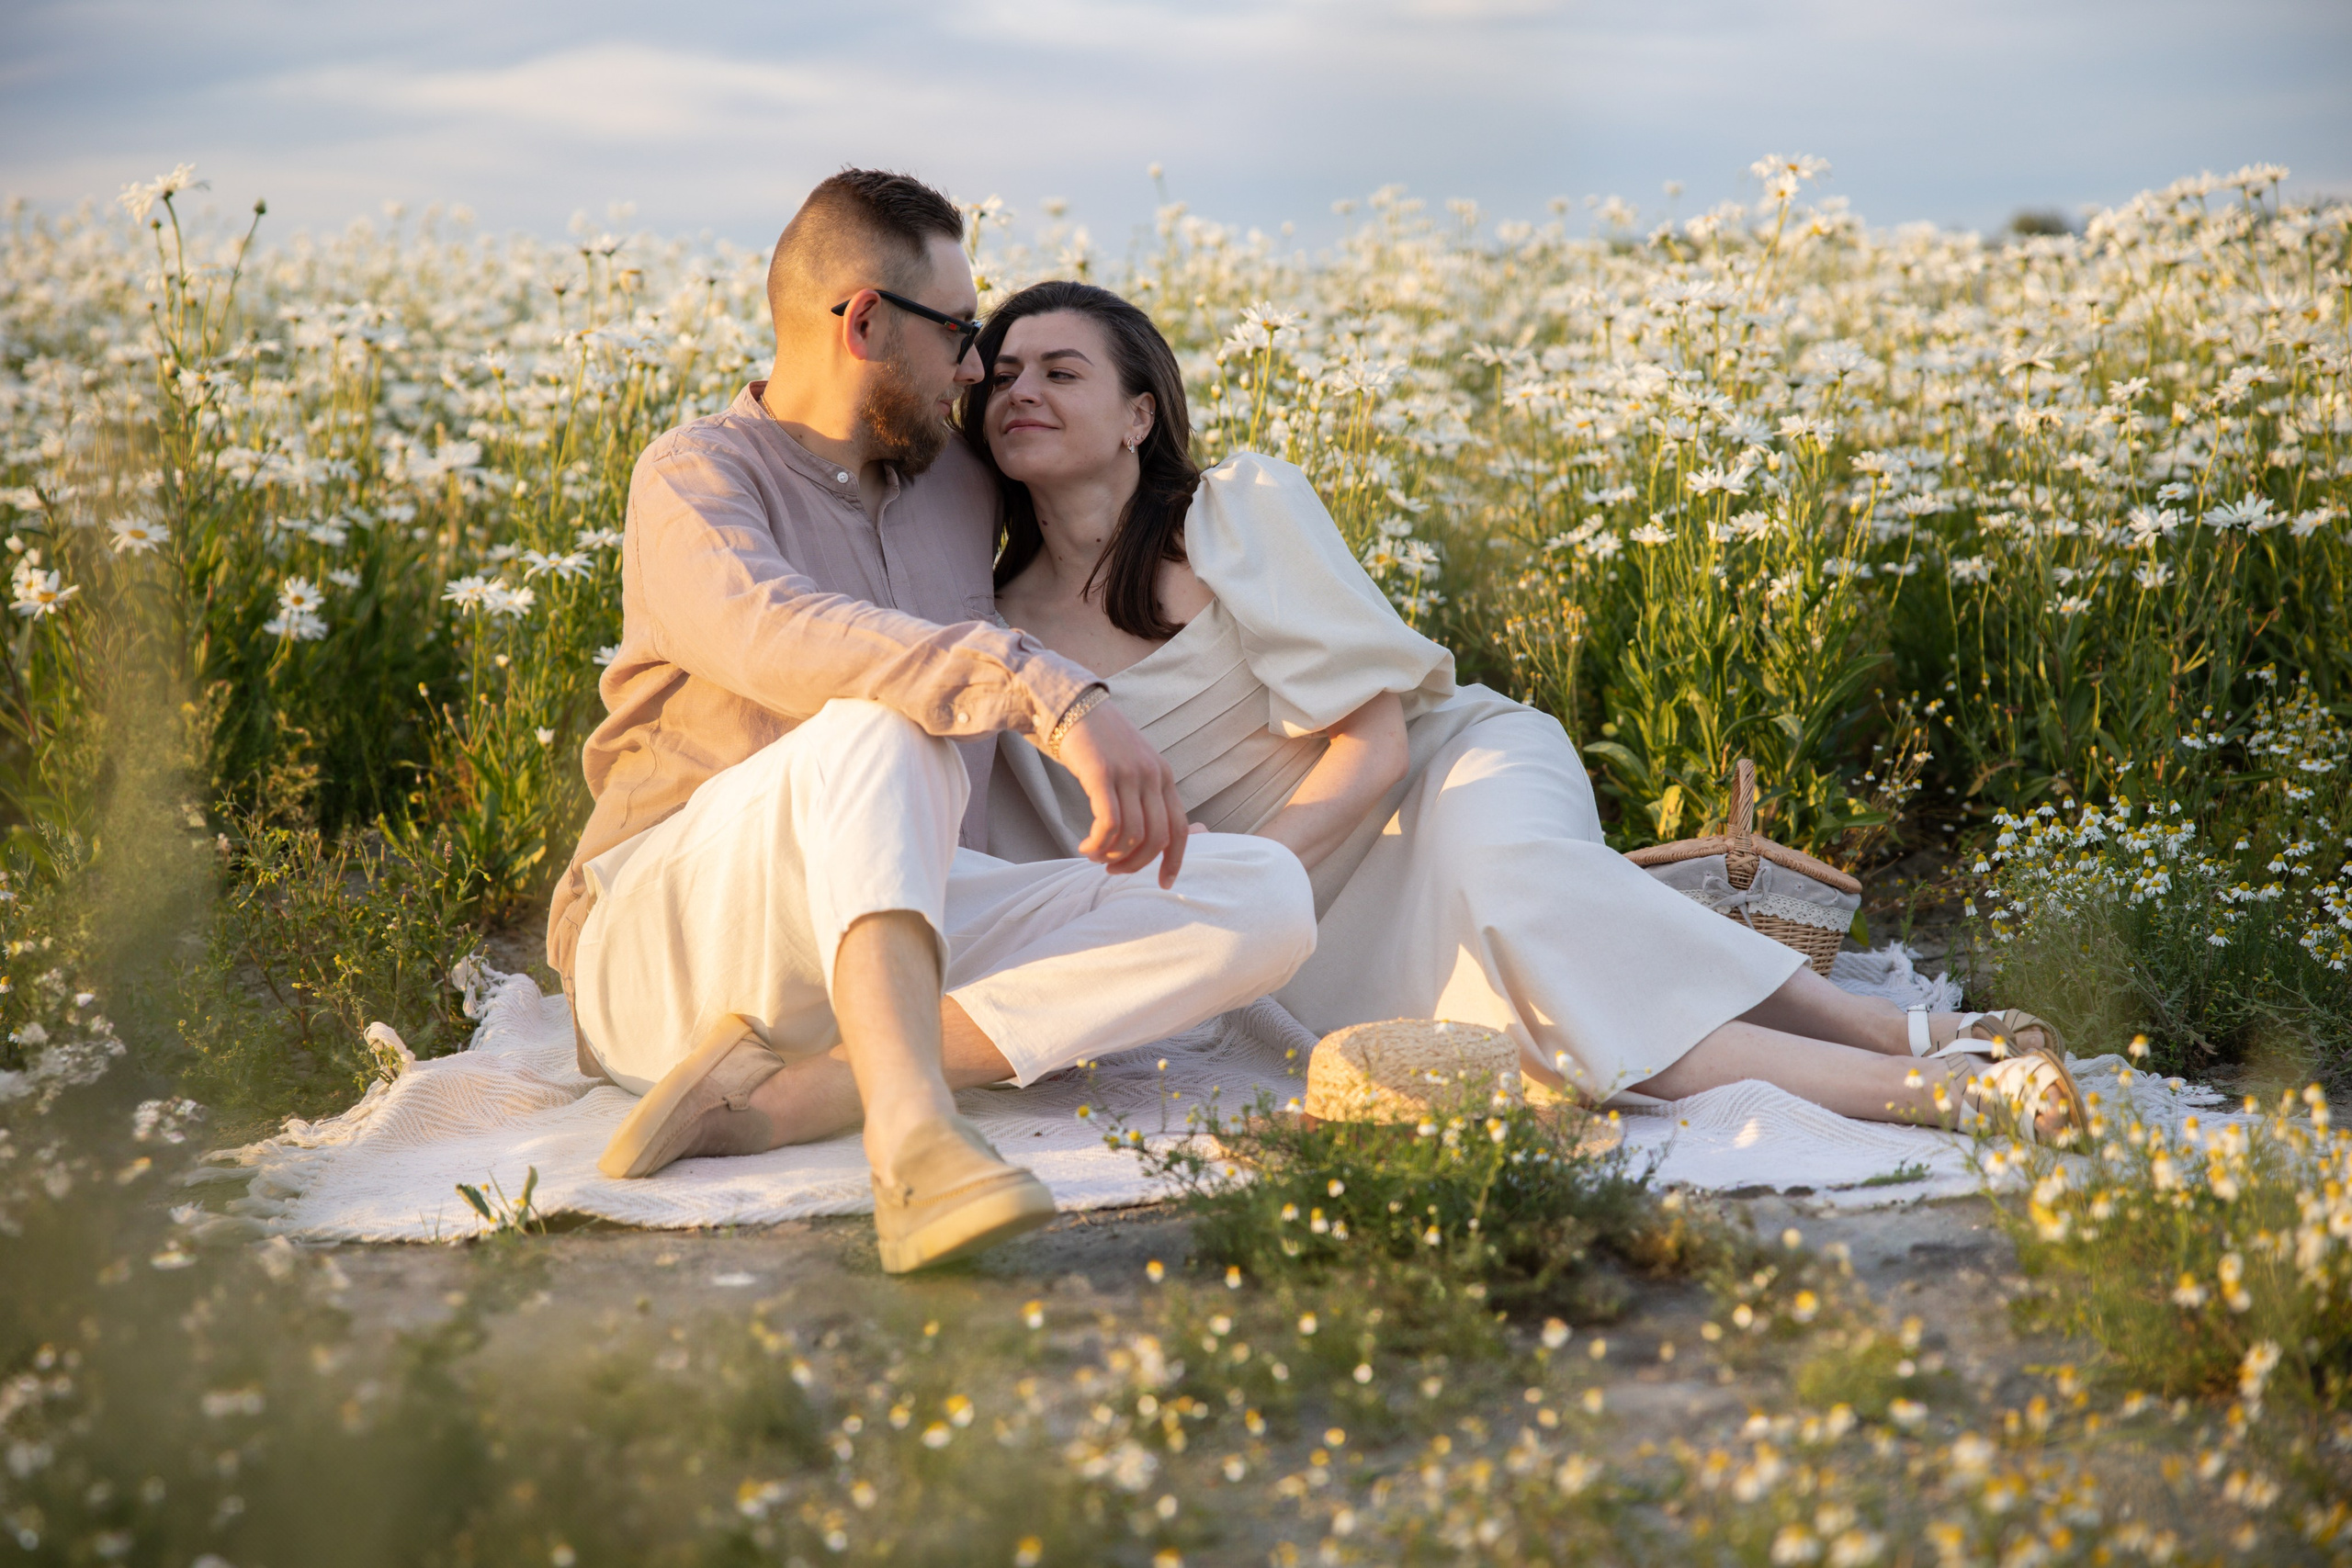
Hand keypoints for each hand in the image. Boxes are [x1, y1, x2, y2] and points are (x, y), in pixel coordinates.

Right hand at [1054, 700, 1190, 886]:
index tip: (1163, 884)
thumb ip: (1146, 797)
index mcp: (1165, 776)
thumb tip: (1154, 837)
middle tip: (1112, 869)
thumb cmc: (1100, 744)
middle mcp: (1152, 775)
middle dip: (1134, 864)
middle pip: (1157, 838)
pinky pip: (1108, 823)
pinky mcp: (1102, 773)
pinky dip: (1097, 843)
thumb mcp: (1133, 768)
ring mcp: (1129, 773)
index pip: (1180, 828)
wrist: (1072, 705)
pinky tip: (1084, 845)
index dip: (1174, 861)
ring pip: (1132, 834)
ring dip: (1110, 855)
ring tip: (1092, 854)